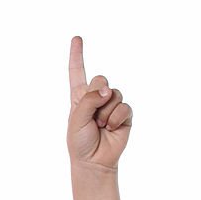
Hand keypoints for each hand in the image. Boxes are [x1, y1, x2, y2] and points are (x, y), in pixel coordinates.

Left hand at [67, 35, 131, 170]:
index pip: (77, 72)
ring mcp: (111, 104)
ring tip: (100, 126)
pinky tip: (111, 128)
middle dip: (97, 95)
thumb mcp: (76, 120)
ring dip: (105, 112)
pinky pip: (124, 106)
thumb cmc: (79, 142)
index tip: (76, 38)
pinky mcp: (125, 113)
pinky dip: (116, 118)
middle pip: (100, 78)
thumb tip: (106, 89)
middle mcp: (95, 97)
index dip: (77, 55)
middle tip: (93, 116)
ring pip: (114, 93)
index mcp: (79, 97)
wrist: (93, 161)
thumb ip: (88, 100)